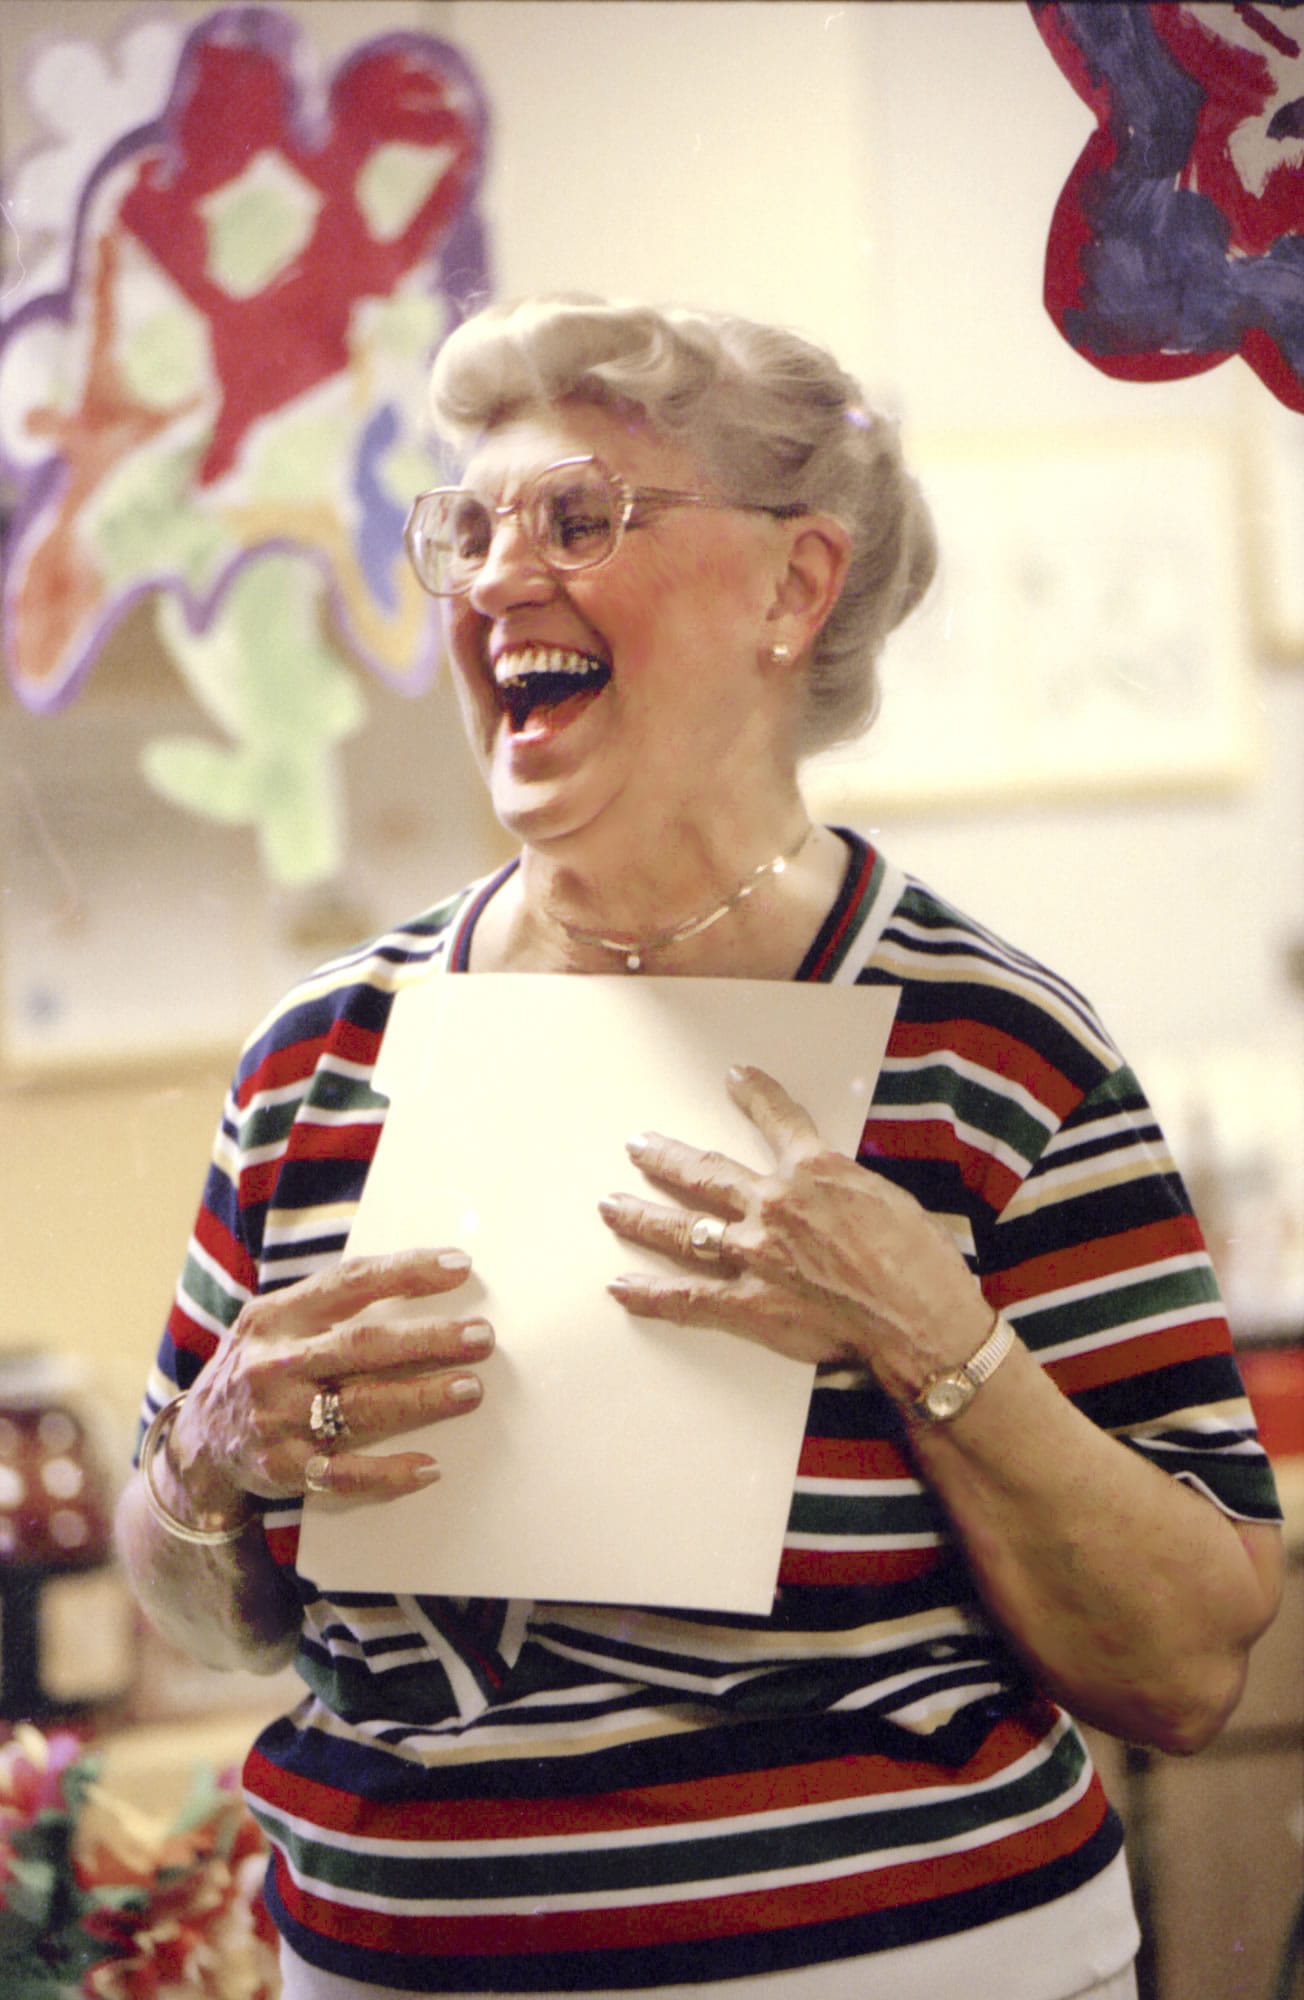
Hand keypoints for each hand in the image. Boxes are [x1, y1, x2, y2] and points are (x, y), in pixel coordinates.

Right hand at [169, 1248, 491, 1507]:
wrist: (197, 1444)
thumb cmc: (258, 1368)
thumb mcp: (273, 1322)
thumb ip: (328, 1304)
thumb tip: (420, 1278)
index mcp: (278, 1317)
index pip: (349, 1283)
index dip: (406, 1272)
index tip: (459, 1266)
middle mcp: (276, 1364)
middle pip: (363, 1346)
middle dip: (428, 1340)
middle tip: (481, 1337)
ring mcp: (278, 1419)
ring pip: (361, 1407)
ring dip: (421, 1398)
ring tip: (471, 1390)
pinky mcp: (285, 1469)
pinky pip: (345, 1474)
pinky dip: (389, 1473)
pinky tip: (429, 1467)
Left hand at [599, 1065, 989, 1399]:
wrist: (920, 1319)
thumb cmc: (921, 1262)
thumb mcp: (889, 1199)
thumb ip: (846, 1189)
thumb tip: (833, 1193)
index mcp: (814, 1170)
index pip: (779, 1118)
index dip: (755, 1095)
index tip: (735, 1078)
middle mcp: (773, 1204)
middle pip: (705, 1173)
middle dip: (665, 1158)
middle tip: (637, 1146)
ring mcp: (754, 1253)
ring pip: (681, 1228)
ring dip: (641, 1215)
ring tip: (610, 1206)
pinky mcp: (749, 1302)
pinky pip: (687, 1297)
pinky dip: (649, 1294)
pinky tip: (620, 1287)